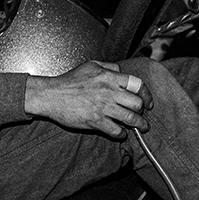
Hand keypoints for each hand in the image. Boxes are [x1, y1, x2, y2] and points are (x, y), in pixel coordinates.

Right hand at [24, 60, 151, 139]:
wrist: (50, 95)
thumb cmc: (68, 81)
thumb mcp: (90, 65)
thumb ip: (108, 66)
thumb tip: (121, 71)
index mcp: (109, 77)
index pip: (137, 84)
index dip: (146, 94)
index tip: (147, 101)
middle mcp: (109, 92)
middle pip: (137, 103)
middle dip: (142, 111)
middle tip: (141, 114)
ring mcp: (103, 107)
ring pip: (131, 119)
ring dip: (139, 124)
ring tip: (141, 127)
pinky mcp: (95, 121)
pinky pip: (116, 130)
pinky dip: (121, 133)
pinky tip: (120, 133)